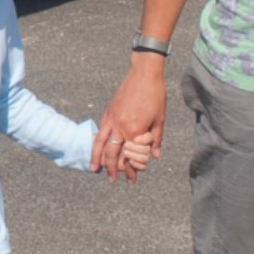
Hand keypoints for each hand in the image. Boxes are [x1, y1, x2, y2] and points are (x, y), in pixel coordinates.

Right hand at [93, 58, 167, 180]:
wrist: (143, 74)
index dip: (130, 169)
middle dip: (111, 168)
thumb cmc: (155, 96)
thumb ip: (156, 139)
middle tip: (111, 179)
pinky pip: (100, 130)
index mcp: (134, 131)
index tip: (131, 179)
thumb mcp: (160, 120)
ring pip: (100, 143)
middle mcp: (120, 127)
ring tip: (94, 169)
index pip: (129, 156)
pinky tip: (97, 148)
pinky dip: (97, 142)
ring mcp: (111, 119)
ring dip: (97, 157)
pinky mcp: (108, 111)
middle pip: (111, 153)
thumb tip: (155, 156)